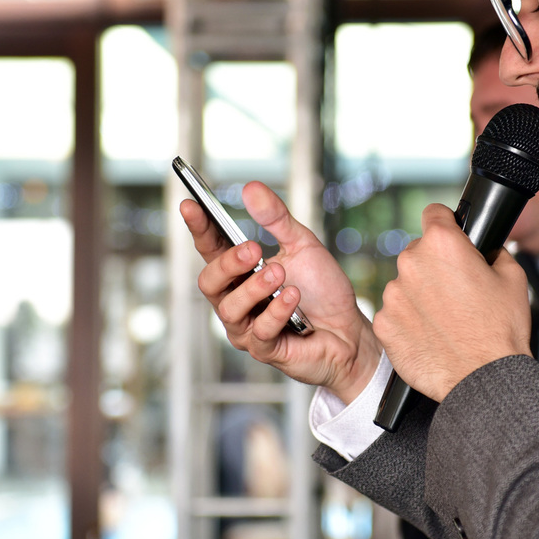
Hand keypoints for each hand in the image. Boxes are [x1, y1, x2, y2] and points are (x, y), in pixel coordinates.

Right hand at [180, 181, 381, 403]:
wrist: (349, 330)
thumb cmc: (322, 291)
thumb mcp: (302, 245)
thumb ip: (276, 219)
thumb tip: (251, 188)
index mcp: (240, 272)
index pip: (210, 248)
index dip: (198, 228)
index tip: (190, 204)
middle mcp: (236, 299)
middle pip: (209, 282)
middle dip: (228, 263)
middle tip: (253, 249)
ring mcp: (247, 327)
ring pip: (229, 309)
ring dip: (255, 288)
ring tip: (280, 274)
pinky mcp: (264, 349)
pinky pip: (260, 331)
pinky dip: (277, 310)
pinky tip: (294, 297)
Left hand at [373, 203, 533, 401]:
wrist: (483, 379)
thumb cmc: (501, 332)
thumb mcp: (513, 277)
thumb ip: (492, 252)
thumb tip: (484, 249)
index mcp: (443, 244)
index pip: (434, 213)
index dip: (446, 224)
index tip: (450, 235)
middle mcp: (412, 263)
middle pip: (418, 251)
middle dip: (434, 266)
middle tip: (456, 292)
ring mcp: (393, 295)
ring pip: (405, 284)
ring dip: (420, 295)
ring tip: (446, 320)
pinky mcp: (383, 324)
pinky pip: (394, 313)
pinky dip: (408, 321)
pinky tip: (431, 335)